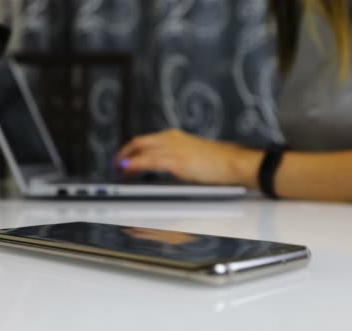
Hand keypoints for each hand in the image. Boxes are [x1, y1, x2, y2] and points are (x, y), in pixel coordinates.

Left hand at [117, 129, 263, 187]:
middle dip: (124, 153)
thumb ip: (177, 161)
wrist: (235, 163)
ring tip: (118, 172)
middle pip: (138, 142)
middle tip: (116, 166)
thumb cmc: (220, 164)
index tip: (124, 158)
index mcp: (176, 136)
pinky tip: (127, 170)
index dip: (131, 149)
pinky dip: (134, 165)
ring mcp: (173, 148)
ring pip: (140, 150)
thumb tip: (165, 171)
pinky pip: (147, 161)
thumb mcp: (194, 159)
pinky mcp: (176, 160)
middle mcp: (172, 138)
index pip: (146, 140)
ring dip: (125, 160)